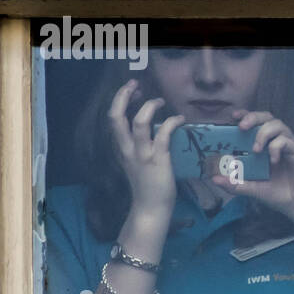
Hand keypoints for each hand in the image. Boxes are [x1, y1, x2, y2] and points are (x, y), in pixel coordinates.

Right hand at [107, 80, 184, 222]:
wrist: (150, 209)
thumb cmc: (148, 187)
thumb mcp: (137, 164)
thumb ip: (140, 147)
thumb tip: (155, 130)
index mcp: (121, 149)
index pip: (113, 120)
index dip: (119, 101)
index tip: (131, 91)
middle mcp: (127, 150)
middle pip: (115, 116)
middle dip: (123, 95)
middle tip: (135, 84)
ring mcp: (142, 154)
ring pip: (139, 121)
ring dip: (151, 106)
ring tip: (161, 101)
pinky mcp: (158, 160)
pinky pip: (164, 133)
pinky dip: (172, 122)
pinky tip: (180, 120)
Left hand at [211, 110, 293, 223]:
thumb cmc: (280, 194)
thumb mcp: (253, 189)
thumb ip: (235, 183)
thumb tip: (214, 179)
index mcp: (266, 146)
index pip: (256, 123)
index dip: (245, 115)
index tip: (232, 116)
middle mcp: (278, 142)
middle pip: (267, 117)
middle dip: (253, 117)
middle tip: (241, 127)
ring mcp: (289, 146)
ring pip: (278, 125)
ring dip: (263, 133)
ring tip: (256, 149)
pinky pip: (287, 141)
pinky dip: (276, 147)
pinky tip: (272, 161)